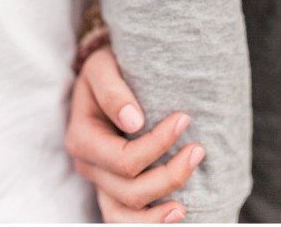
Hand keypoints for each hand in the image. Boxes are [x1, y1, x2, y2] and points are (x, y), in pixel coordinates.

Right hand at [67, 46, 204, 222]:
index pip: (124, 159)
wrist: (104, 77)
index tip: (183, 119)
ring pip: (125, 215)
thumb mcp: (102, 68)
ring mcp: (100, 182)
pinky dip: (148, 222)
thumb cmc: (105, 70)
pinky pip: (124, 220)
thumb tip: (134, 122)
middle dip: (169, 176)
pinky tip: (174, 214)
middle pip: (130, 191)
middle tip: (198, 150)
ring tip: (185, 204)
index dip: (157, 146)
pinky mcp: (113, 189)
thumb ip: (112, 91)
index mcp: (81, 138)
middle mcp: (88, 166)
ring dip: (158, 214)